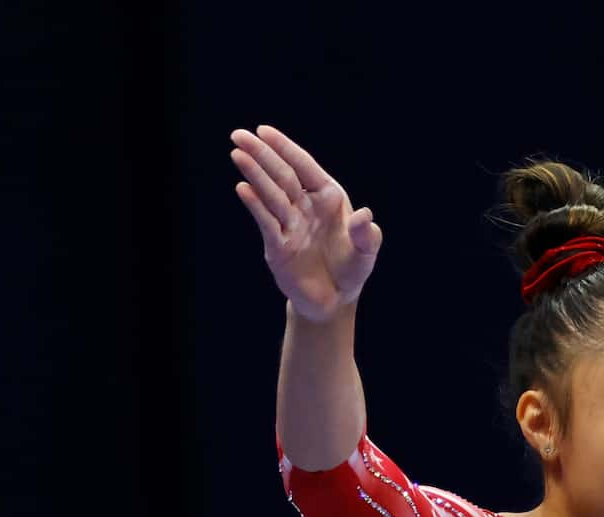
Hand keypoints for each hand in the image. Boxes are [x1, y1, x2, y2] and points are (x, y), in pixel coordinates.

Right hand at [229, 125, 381, 321]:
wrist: (334, 301)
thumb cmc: (351, 269)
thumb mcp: (366, 253)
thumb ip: (366, 234)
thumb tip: (364, 216)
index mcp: (327, 197)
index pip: (303, 166)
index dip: (284, 147)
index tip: (263, 130)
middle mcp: (306, 206)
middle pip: (281, 175)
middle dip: (261, 154)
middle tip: (238, 135)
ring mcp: (290, 225)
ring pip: (271, 194)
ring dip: (254, 174)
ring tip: (237, 155)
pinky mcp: (278, 246)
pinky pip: (266, 222)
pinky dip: (255, 205)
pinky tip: (243, 188)